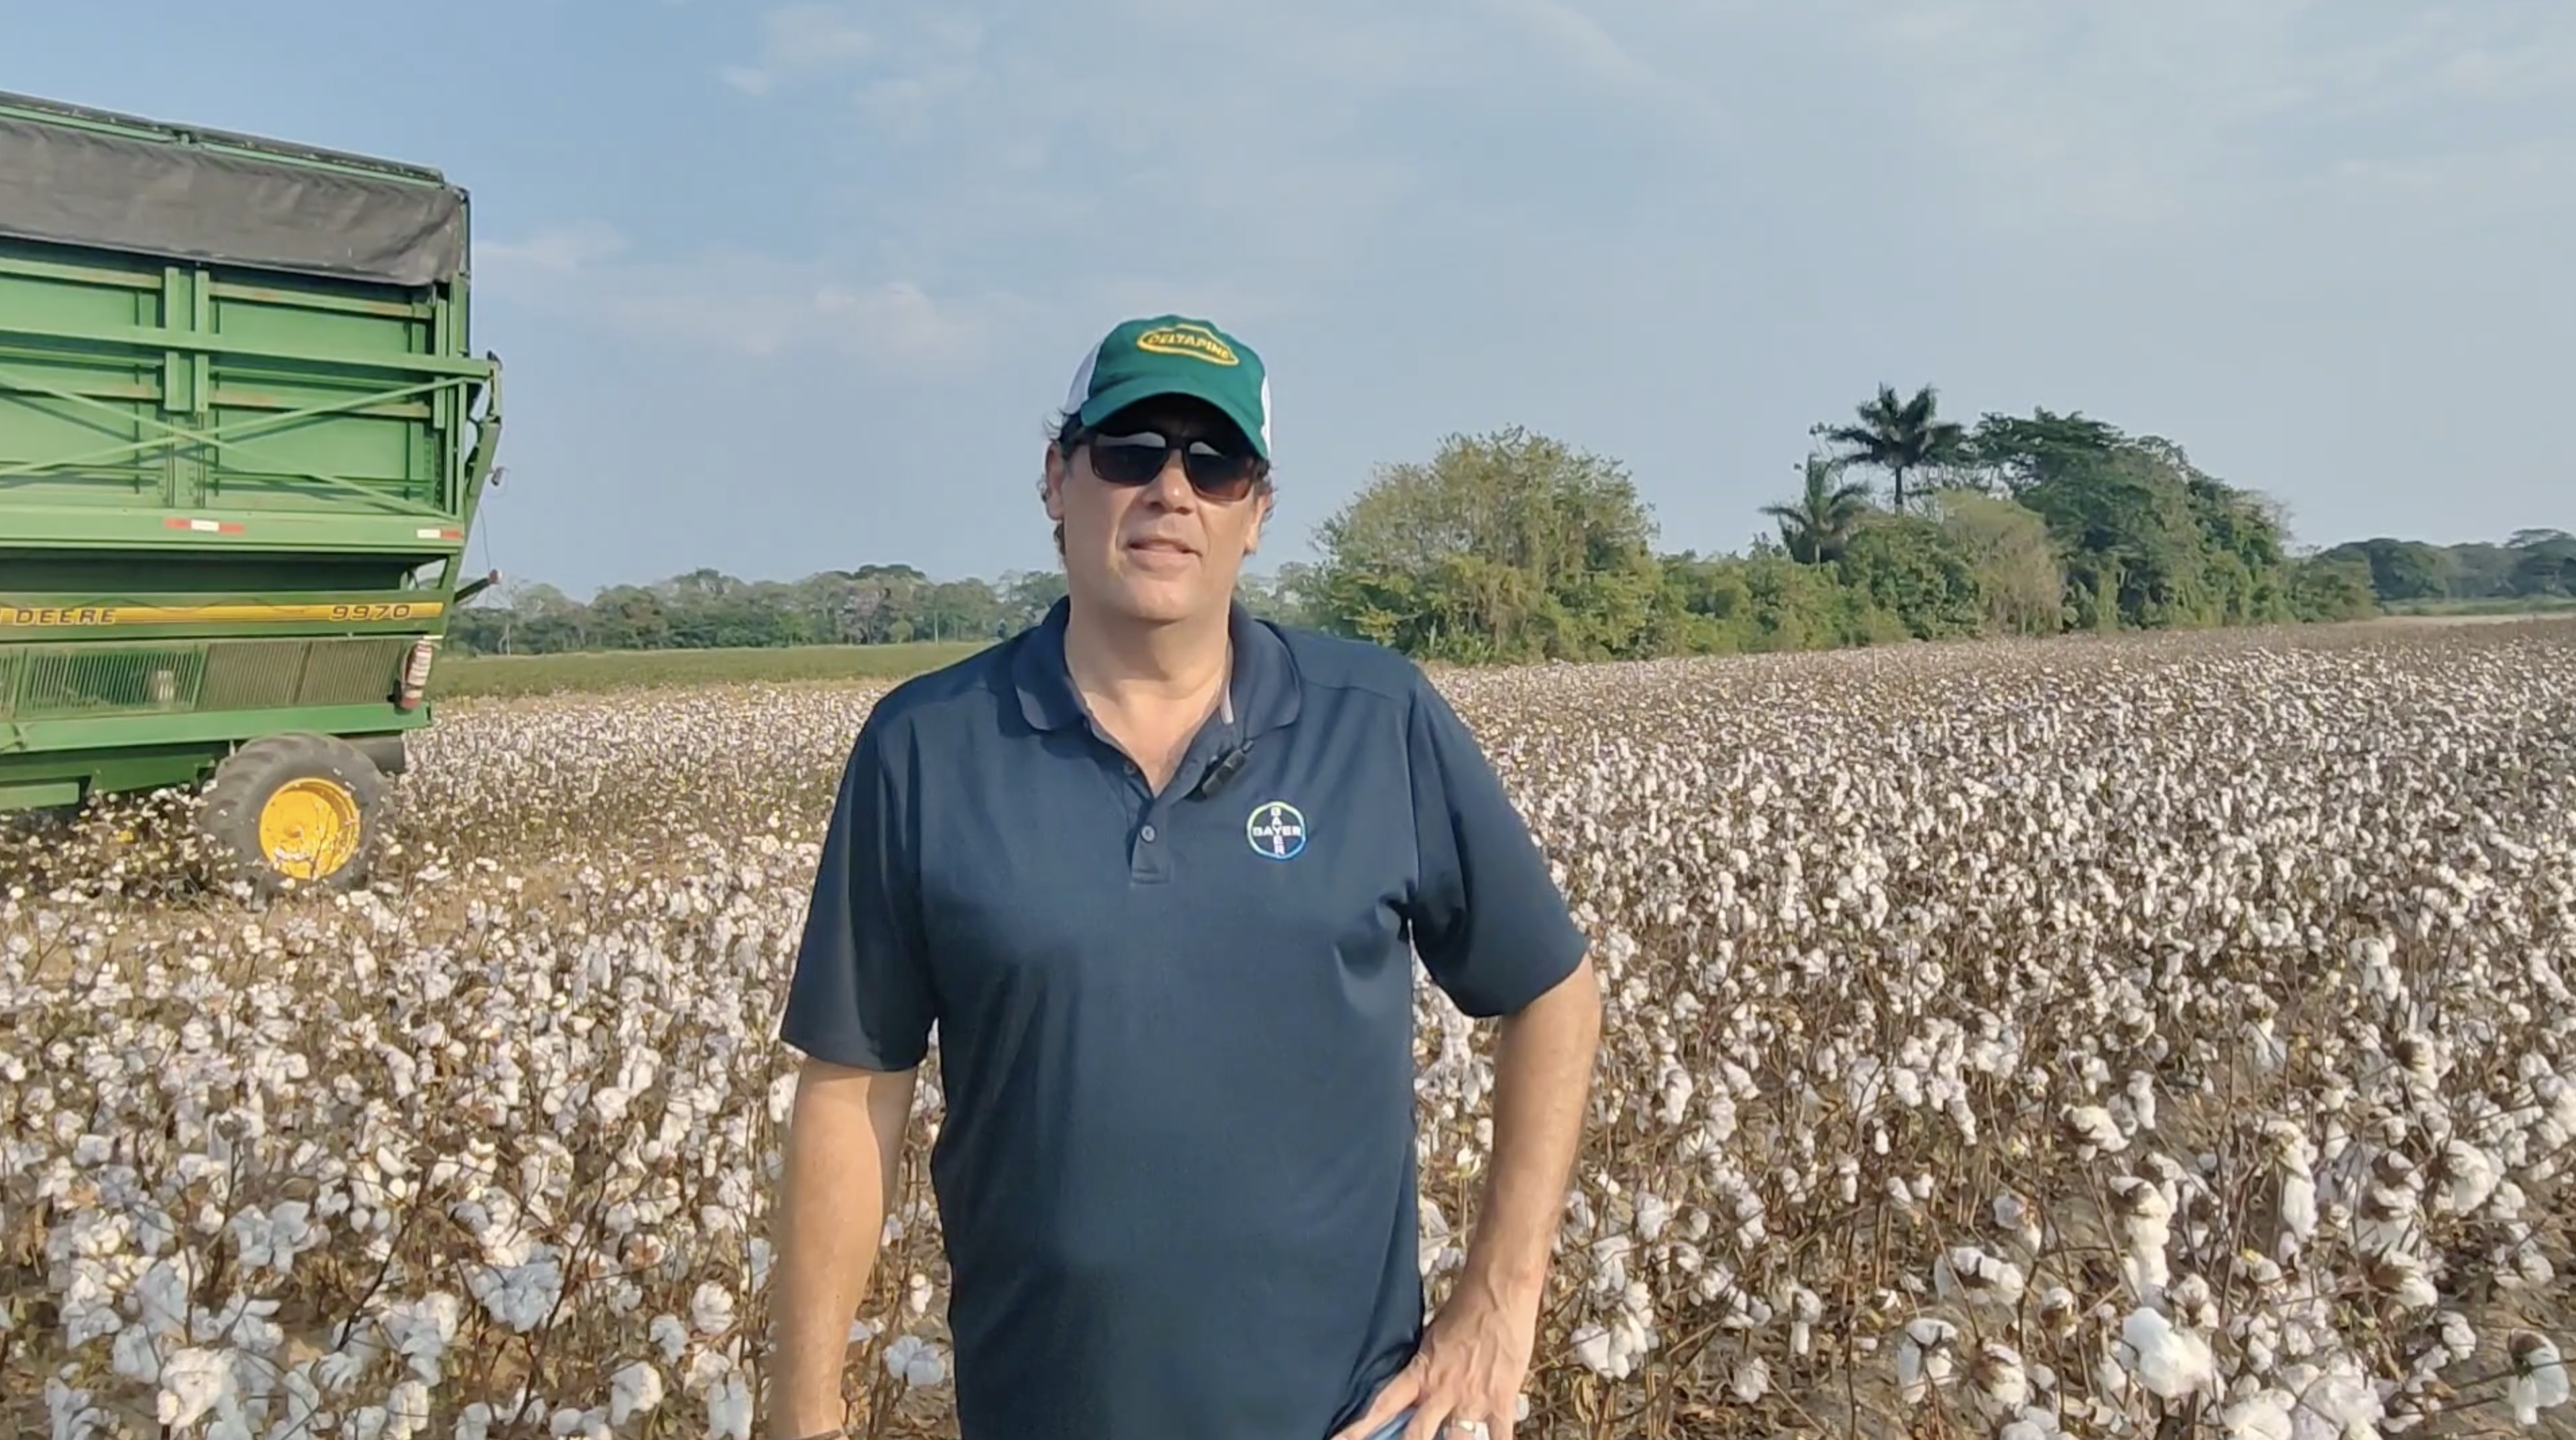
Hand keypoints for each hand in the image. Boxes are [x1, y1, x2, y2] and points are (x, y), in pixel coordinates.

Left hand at [1331, 1281, 1535, 1439]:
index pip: (1381, 1406)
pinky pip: (1500, 1436)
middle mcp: (1441, 1391)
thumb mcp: (1431, 1338)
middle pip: (1417, 1436)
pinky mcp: (1499, 1400)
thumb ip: (1421, 1367)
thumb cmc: (1464, 1308)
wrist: (1497, 1293)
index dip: (1359, 1429)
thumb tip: (1412, 1385)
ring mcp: (1471, 1399)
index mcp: (1419, 1373)